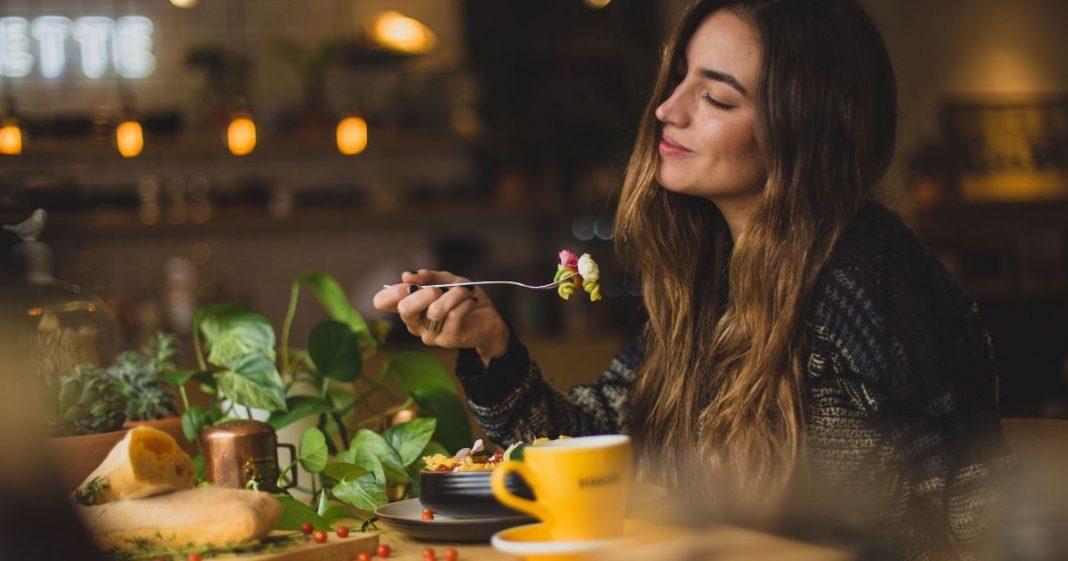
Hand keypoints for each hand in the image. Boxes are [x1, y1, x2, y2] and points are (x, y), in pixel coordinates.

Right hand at [373, 269, 508, 363]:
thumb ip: (428, 276)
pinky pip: (454, 314)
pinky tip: (471, 300)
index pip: (382, 302)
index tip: (409, 284)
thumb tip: (406, 275)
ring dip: (454, 294)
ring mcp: (430, 334)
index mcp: (409, 307)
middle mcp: (414, 323)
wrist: (489, 319)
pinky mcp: (448, 339)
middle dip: (423, 293)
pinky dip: (465, 301)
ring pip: (435, 310)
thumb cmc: (464, 299)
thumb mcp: (447, 281)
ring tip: (465, 291)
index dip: (391, 291)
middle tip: (438, 289)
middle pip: (404, 308)